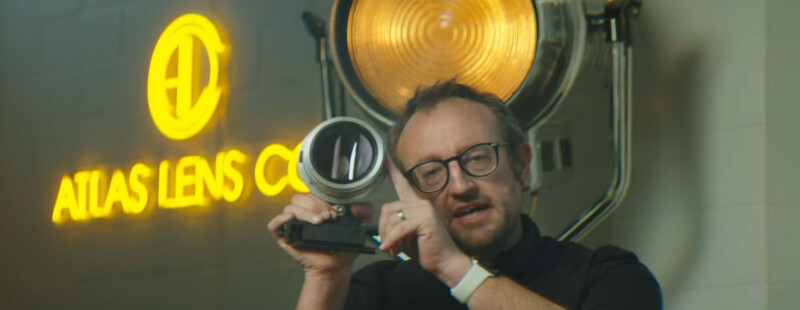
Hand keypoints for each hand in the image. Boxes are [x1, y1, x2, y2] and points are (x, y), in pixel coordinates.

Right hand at [268, 193, 373, 276]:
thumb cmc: (344, 247)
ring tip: (318, 223)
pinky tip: (292, 219)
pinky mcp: (285, 236)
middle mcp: (304, 213)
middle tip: (327, 218)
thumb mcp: (360, 226)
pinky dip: (281, 219)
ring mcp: (294, 224)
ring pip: (290, 207)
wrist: (336, 267)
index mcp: (318, 207)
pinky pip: (274, 224)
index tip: (334, 211)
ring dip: (305, 212)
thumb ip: (365, 211)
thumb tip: (354, 205)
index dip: (322, 198)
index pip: (312, 192)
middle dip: (316, 206)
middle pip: (300, 198)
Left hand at [378, 161, 469, 280]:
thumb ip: (395, 225)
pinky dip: (392, 240)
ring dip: (388, 236)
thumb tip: (381, 227)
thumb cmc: (426, 250)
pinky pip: (399, 228)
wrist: (445, 262)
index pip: (403, 183)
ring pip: (392, 218)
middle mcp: (421, 202)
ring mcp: (424, 209)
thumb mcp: (406, 235)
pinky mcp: (425, 219)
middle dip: (383, 229)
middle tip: (388, 244)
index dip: (393, 171)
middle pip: (388, 208)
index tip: (385, 158)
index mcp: (417, 204)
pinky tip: (390, 248)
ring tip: (394, 248)